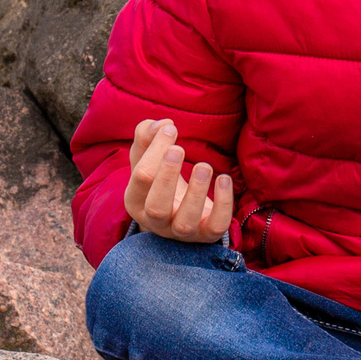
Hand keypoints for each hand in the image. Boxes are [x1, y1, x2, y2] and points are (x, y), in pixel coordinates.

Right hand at [122, 119, 233, 241]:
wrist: (177, 211)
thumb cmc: (159, 176)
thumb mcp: (146, 155)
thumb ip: (147, 134)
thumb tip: (163, 125)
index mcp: (136, 200)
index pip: (141, 178)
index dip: (155, 151)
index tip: (170, 128)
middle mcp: (156, 221)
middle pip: (157, 207)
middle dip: (167, 177)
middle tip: (178, 149)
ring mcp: (182, 232)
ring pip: (186, 223)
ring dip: (196, 192)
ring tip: (204, 166)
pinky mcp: (206, 235)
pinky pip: (216, 227)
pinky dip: (224, 204)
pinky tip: (224, 179)